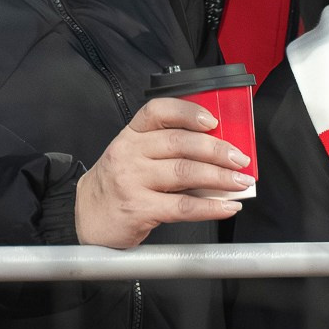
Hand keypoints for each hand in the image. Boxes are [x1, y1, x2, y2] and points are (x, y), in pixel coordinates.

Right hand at [73, 96, 250, 249]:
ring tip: (241, 182)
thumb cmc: (119, 184)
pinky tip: (226, 206)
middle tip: (240, 159)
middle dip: (217, 150)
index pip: (159, 111)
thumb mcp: (134, 155)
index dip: (188, 112)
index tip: (213, 120)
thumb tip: (217, 153)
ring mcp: (132, 180)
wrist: (88, 217)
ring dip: (220, 177)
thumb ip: (167, 149)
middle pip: (180, 143)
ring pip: (185, 172)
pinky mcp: (138, 209)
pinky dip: (210, 206)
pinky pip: (182, 206)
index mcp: (131, 134)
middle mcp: (129, 152)